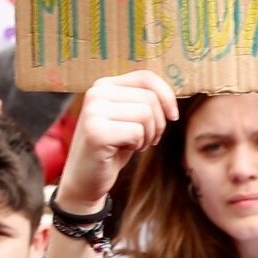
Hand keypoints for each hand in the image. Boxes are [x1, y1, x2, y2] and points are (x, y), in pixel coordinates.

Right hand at [57, 70, 176, 212]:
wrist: (85, 180)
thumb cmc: (111, 149)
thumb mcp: (128, 119)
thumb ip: (142, 101)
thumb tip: (171, 96)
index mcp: (104, 86)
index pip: (146, 77)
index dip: (166, 96)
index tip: (172, 116)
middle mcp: (96, 93)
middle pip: (150, 98)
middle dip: (158, 123)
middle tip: (148, 139)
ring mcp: (93, 111)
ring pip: (146, 114)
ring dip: (148, 135)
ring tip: (135, 144)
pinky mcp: (96, 132)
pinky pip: (137, 132)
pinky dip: (138, 145)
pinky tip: (123, 150)